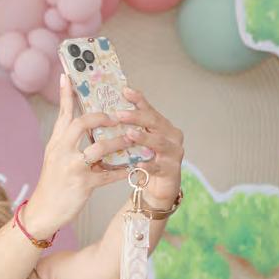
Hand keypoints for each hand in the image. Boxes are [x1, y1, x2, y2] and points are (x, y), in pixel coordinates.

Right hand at [24, 75, 132, 237]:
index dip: (67, 94)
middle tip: (118, 116)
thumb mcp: (55, 159)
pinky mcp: (82, 184)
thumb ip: (69, 142)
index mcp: (56, 143)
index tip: (69, 75)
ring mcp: (71, 167)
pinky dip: (122, 170)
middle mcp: (61, 151)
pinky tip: (133, 167)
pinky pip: (108, 174)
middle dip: (103, 117)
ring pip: (99, 148)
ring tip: (134, 139)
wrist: (43, 212)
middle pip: (81, 123)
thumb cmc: (53, 184)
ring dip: (120, 142)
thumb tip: (89, 128)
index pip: (63, 113)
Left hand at [116, 88, 183, 207]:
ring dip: (143, 138)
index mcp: (162, 126)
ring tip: (129, 134)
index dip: (138, 100)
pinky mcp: (171, 170)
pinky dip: (147, 165)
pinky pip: (157, 166)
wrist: (160, 188)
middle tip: (119, 114)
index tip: (125, 90)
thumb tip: (105, 115)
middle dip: (136, 117)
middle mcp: (171, 135)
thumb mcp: (138, 143)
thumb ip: (128, 129)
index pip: (149, 109)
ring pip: (158, 142)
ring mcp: (173, 152)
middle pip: (154, 122)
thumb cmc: (146, 161)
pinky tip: (137, 164)